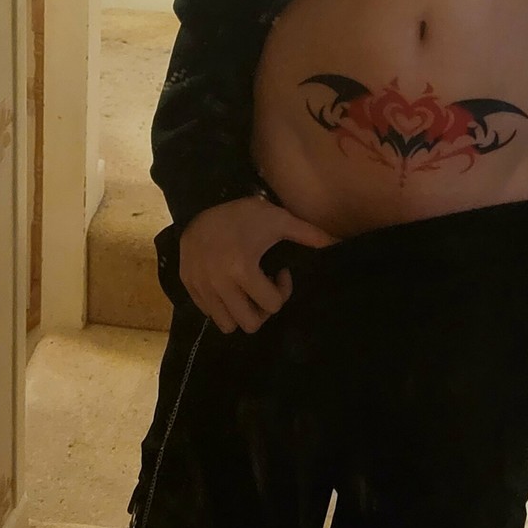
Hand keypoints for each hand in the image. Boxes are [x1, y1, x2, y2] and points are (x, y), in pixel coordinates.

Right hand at [179, 196, 337, 333]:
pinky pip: (209, 313)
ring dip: (240, 312)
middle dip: (262, 310)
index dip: (282, 290)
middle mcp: (220, 284)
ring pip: (227, 324)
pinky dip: (221, 306)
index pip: (271, 305)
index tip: (279, 271)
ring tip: (245, 290)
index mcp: (243, 269)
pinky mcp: (189, 286)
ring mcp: (202, 287)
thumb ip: (309, 235)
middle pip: (249, 324)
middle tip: (263, 288)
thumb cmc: (244, 213)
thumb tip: (338, 243)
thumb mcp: (278, 220)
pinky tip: (228, 284)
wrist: (200, 202)